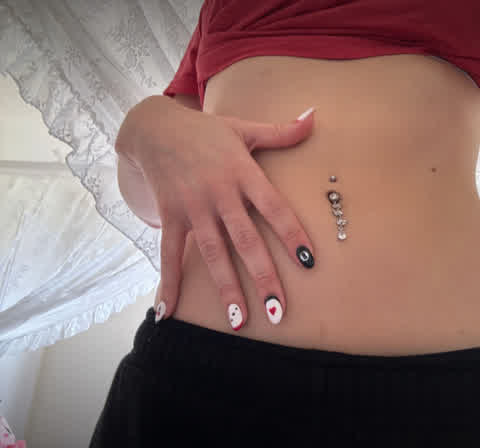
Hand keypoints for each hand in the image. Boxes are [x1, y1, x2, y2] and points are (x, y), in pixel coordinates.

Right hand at [121, 103, 316, 329]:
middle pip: (246, 240)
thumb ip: (282, 131)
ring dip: (226, 288)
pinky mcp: (170, 216)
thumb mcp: (245, 127)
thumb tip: (315, 116)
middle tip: (278, 311)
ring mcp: (193, 207)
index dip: (291, 234)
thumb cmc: (207, 131)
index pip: (274, 208)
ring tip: (239, 321)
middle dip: (263, 277)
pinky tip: (167, 313)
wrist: (156, 127)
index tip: (308, 262)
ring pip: (212, 253)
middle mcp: (219, 194)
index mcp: (243, 173)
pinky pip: (169, 253)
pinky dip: (169, 283)